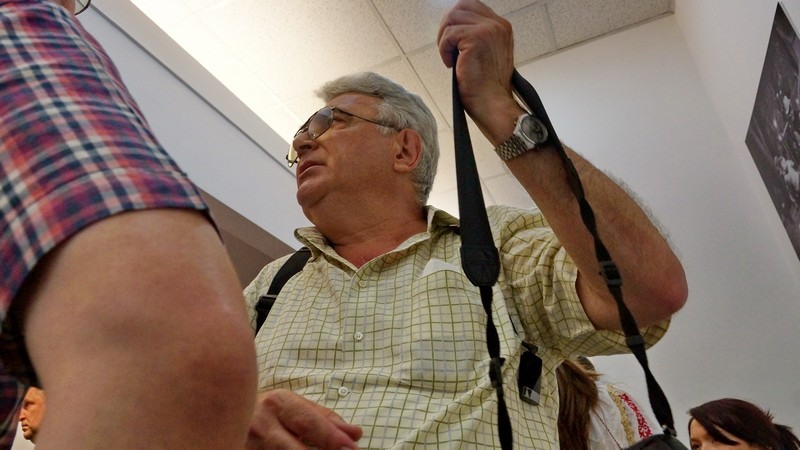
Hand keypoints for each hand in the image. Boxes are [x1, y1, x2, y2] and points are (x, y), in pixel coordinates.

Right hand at [246, 389, 361, 448]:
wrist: (224, 410)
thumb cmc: (269, 412)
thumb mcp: (295, 407)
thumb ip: (325, 420)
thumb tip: (355, 433)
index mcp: (277, 403)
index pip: (308, 423)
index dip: (331, 438)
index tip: (352, 447)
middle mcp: (259, 423)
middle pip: (293, 448)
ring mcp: (247, 444)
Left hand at [437, 0, 520, 140]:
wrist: (492, 103)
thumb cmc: (487, 86)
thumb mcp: (486, 54)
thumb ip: (477, 36)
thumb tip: (454, 28)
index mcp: (501, 27)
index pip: (472, 6)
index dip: (456, 21)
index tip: (452, 41)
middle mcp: (498, 25)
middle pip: (460, 7)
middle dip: (447, 26)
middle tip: (447, 48)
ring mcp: (488, 30)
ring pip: (452, 19)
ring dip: (444, 39)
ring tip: (450, 57)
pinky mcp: (477, 38)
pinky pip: (448, 34)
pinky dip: (444, 49)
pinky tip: (451, 64)